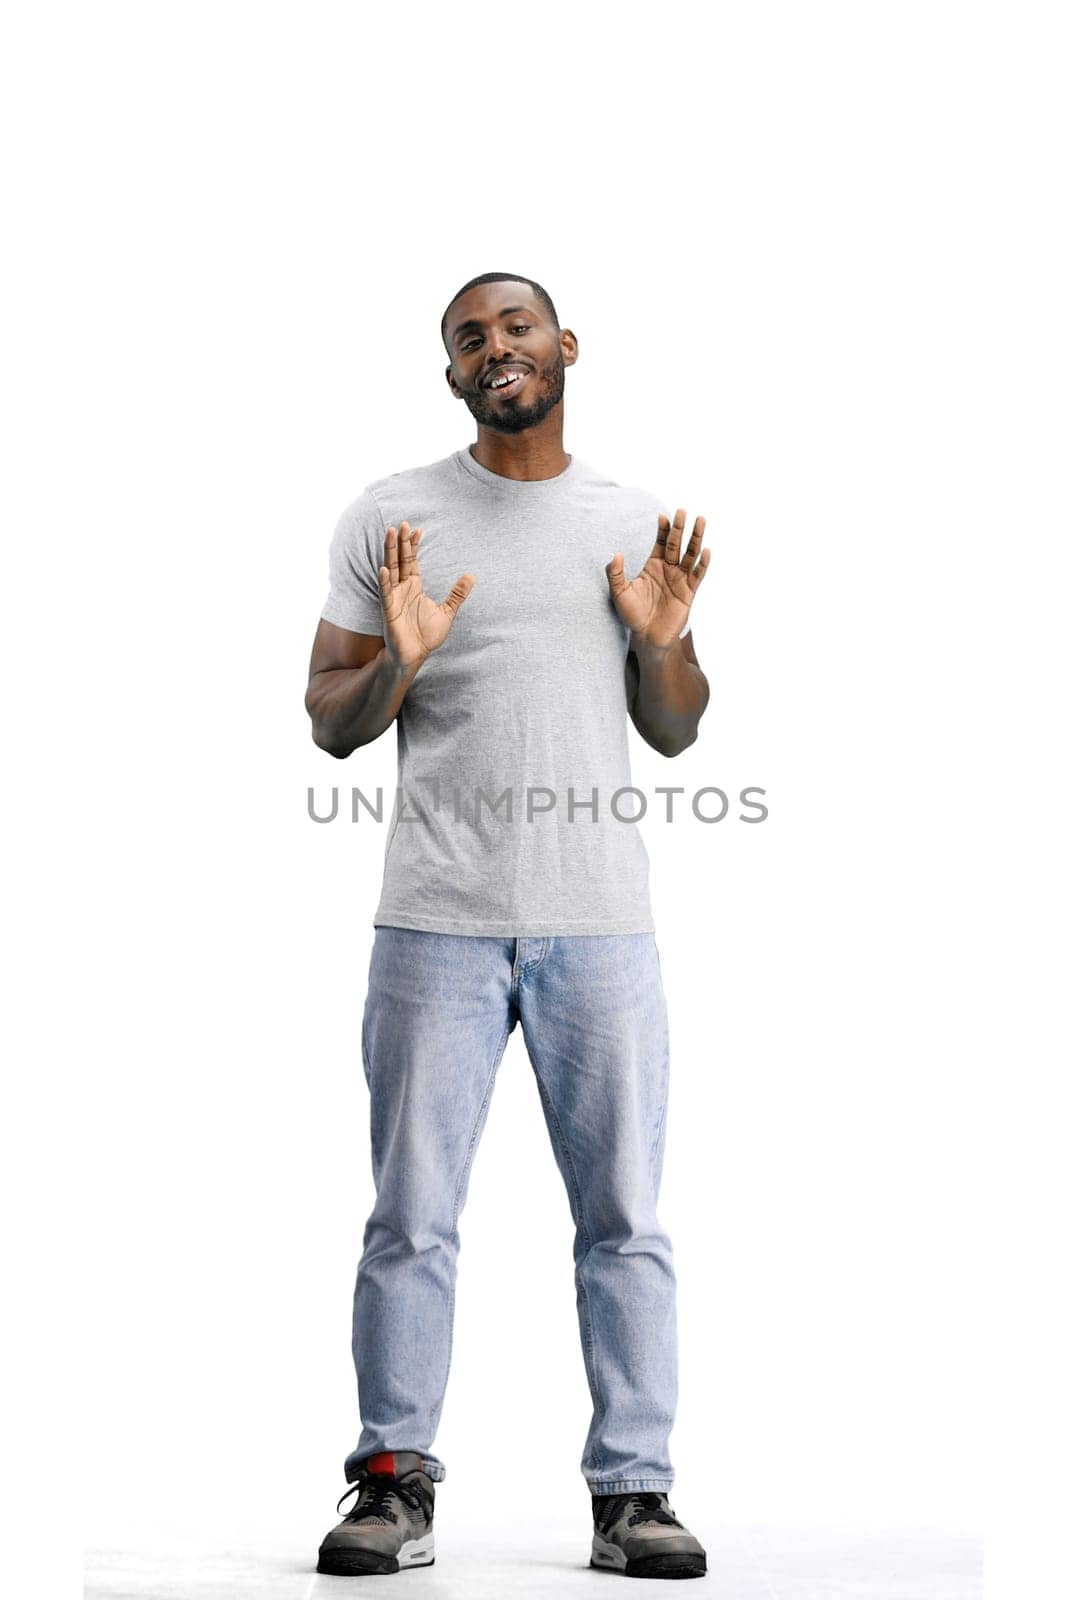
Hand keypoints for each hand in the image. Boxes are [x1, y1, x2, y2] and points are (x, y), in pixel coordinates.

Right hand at [379, 521, 474, 670]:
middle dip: (401, 542)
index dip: (414, 545)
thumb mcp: (447, 611)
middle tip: (401, 523)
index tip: (417, 529)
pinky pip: (386, 593)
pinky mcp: (389, 611)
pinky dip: (385, 581)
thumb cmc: (426, 635)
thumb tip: (471, 576)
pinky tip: (384, 568)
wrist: (415, 655)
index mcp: (414, 587)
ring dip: (390, 552)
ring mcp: (394, 598)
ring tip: (389, 534)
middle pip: (400, 560)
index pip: (412, 561)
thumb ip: (457, 594)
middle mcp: (402, 589)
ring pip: (390, 570)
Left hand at [605, 508, 708, 647]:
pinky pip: (697, 575)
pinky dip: (702, 563)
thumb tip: (615, 555)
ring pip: (690, 554)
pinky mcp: (689, 592)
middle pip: (676, 544)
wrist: (646, 636)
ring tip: (700, 520)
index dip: (662, 529)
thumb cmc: (633, 615)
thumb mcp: (619, 593)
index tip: (663, 516)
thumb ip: (615, 573)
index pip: (660, 542)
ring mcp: (680, 579)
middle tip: (682, 511)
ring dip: (695, 538)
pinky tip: (706, 551)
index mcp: (653, 565)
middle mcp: (669, 569)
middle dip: (679, 528)